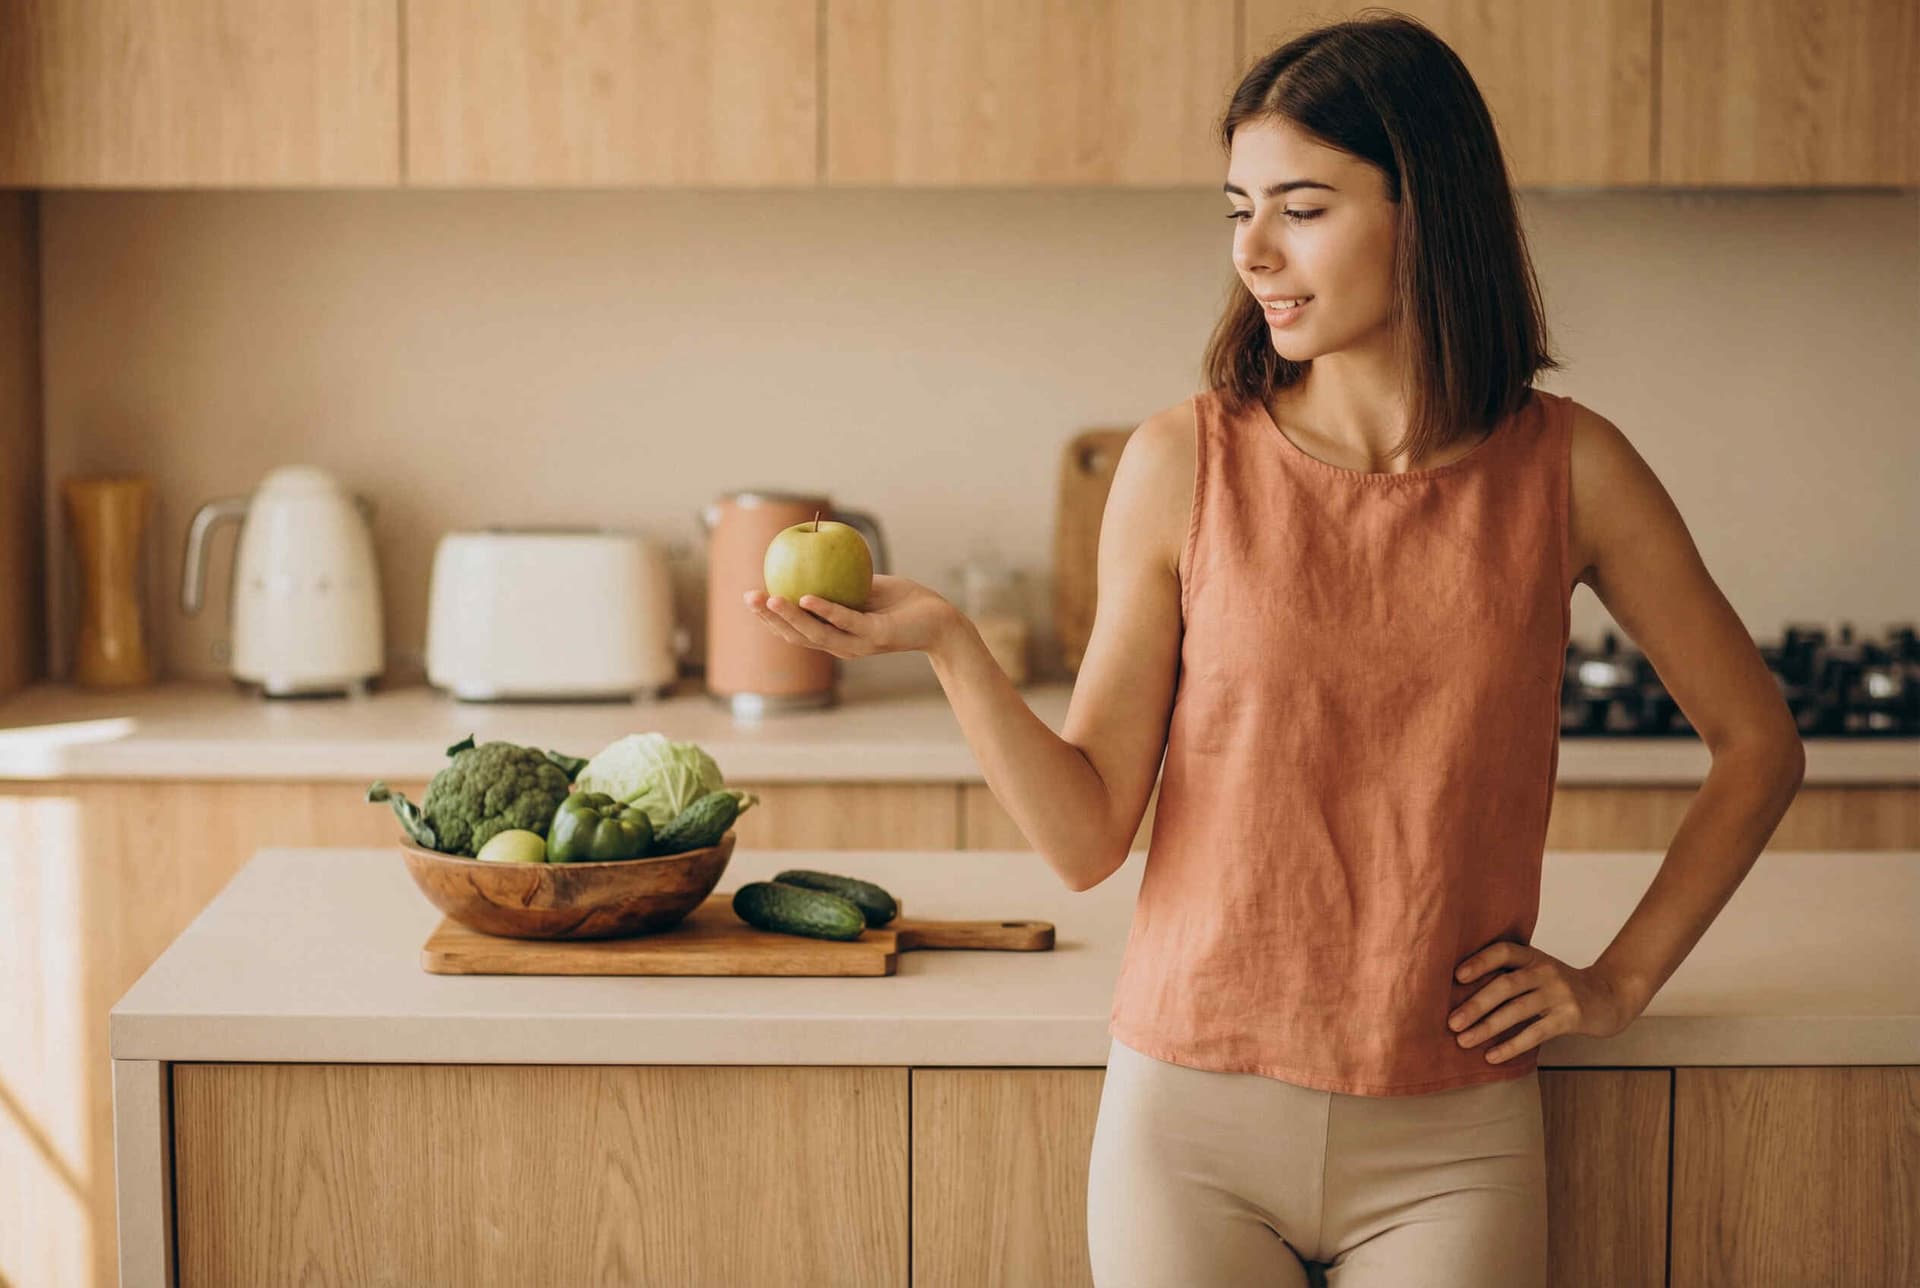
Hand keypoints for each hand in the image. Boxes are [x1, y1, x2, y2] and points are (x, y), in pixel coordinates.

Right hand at [744, 574, 961, 659]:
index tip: (749, 598)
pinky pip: (846, 621)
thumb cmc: (902, 602)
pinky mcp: (876, 637)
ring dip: (790, 617)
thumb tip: (810, 555)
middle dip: (769, 619)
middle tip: (748, 598)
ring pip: (816, 633)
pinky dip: (825, 610)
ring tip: (770, 598)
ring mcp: (858, 644)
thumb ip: (839, 581)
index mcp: (835, 636)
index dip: (770, 618)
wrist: (940, 619)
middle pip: (797, 636)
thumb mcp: (864, 587)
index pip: (794, 631)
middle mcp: (842, 645)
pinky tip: (806, 597)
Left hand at [1447, 942, 1644, 1064]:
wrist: (1609, 996)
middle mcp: (1546, 971)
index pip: (1503, 952)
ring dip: (1487, 1028)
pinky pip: (1535, 1033)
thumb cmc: (1561, 986)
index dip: (1479, 962)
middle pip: (1505, 985)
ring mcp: (1560, 994)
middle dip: (1475, 1005)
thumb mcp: (1538, 971)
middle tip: (1451, 1022)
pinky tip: (1492, 1056)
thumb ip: (1510, 975)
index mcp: (1533, 956)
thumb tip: (1460, 994)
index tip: (1456, 977)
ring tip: (1463, 1041)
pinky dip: (1511, 1046)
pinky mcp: (1570, 1017)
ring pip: (1517, 1011)